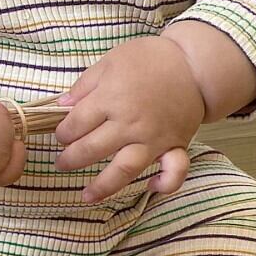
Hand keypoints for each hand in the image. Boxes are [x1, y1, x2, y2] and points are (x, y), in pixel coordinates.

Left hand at [54, 36, 205, 202]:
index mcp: (111, 99)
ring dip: (103, 186)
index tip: (61, 134)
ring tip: (86, 196)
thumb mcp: (110, 60)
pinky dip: (164, 184)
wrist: (194, 63)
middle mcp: (129, 124)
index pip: (76, 124)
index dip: (63, 132)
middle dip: (71, 158)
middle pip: (91, 149)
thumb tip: (61, 106)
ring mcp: (153, 139)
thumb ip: (84, 85)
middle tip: (62, 162)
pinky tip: (150, 187)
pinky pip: (173, 171)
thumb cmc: (150, 58)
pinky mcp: (175, 146)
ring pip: (124, 170)